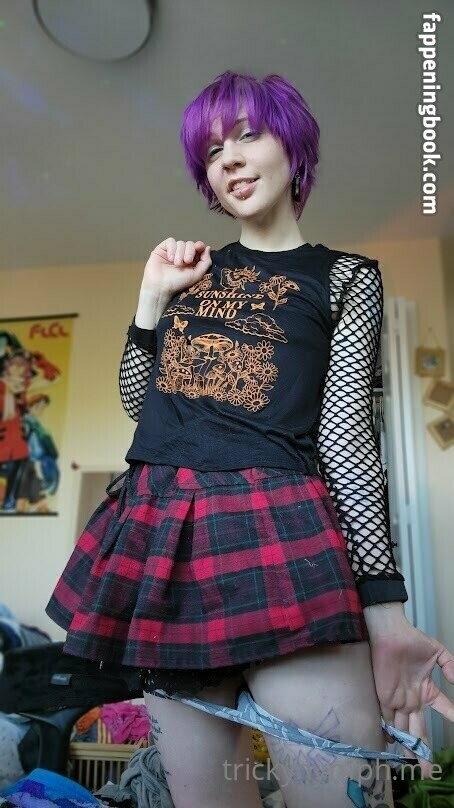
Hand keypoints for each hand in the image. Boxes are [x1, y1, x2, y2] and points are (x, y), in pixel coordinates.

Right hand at [142, 238, 211, 297]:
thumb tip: (208, 248)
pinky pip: (170, 241)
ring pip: (180, 243)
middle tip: (186, 262)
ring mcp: (172, 252)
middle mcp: (182, 255)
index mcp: (191, 261)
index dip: (200, 246)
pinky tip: (170, 258)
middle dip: (189, 251)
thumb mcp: (196, 274)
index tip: (199, 248)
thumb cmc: (178, 283)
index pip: (198, 248)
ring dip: (180, 253)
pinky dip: (172, 248)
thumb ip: (205, 262)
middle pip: (190, 244)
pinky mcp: (162, 249)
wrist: (160, 287)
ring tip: (176, 264)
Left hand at [365, 607, 453, 777]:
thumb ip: (450, 665)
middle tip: (429, 770)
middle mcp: (413, 699)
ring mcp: (399, 700)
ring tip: (415, 766)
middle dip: (425, 750)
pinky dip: (390, 732)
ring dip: (410, 747)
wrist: (390, 633)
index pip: (444, 709)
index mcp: (427, 690)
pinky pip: (388, 718)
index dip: (453, 717)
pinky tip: (393, 745)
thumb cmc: (413, 640)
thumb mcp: (438, 652)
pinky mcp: (385, 697)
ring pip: (405, 729)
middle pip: (421, 730)